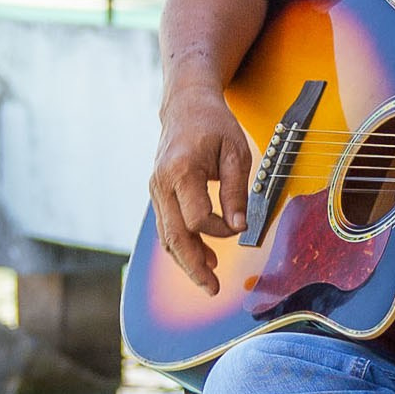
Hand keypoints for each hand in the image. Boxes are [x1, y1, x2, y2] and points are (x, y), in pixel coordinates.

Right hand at [150, 65, 255, 293]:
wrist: (186, 105)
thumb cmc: (213, 125)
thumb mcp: (235, 152)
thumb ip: (236, 190)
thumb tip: (239, 226)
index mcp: (181, 170)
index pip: (197, 218)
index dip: (219, 230)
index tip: (237, 226)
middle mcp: (161, 183)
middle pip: (175, 236)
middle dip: (194, 266)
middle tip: (213, 288)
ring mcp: (155, 190)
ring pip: (167, 237)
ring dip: (187, 261)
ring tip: (209, 280)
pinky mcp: (158, 195)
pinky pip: (167, 227)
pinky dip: (182, 246)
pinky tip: (201, 257)